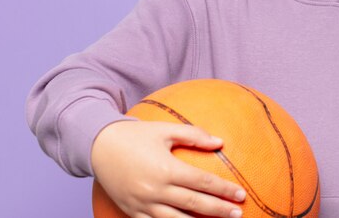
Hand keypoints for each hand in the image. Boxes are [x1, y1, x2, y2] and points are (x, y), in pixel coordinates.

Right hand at [91, 120, 245, 217]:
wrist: (98, 146)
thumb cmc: (136, 135)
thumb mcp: (165, 129)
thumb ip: (193, 135)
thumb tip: (219, 142)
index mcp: (166, 168)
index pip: (202, 182)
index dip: (223, 189)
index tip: (240, 194)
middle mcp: (155, 189)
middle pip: (194, 204)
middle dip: (219, 210)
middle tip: (238, 213)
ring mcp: (143, 204)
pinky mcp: (132, 212)